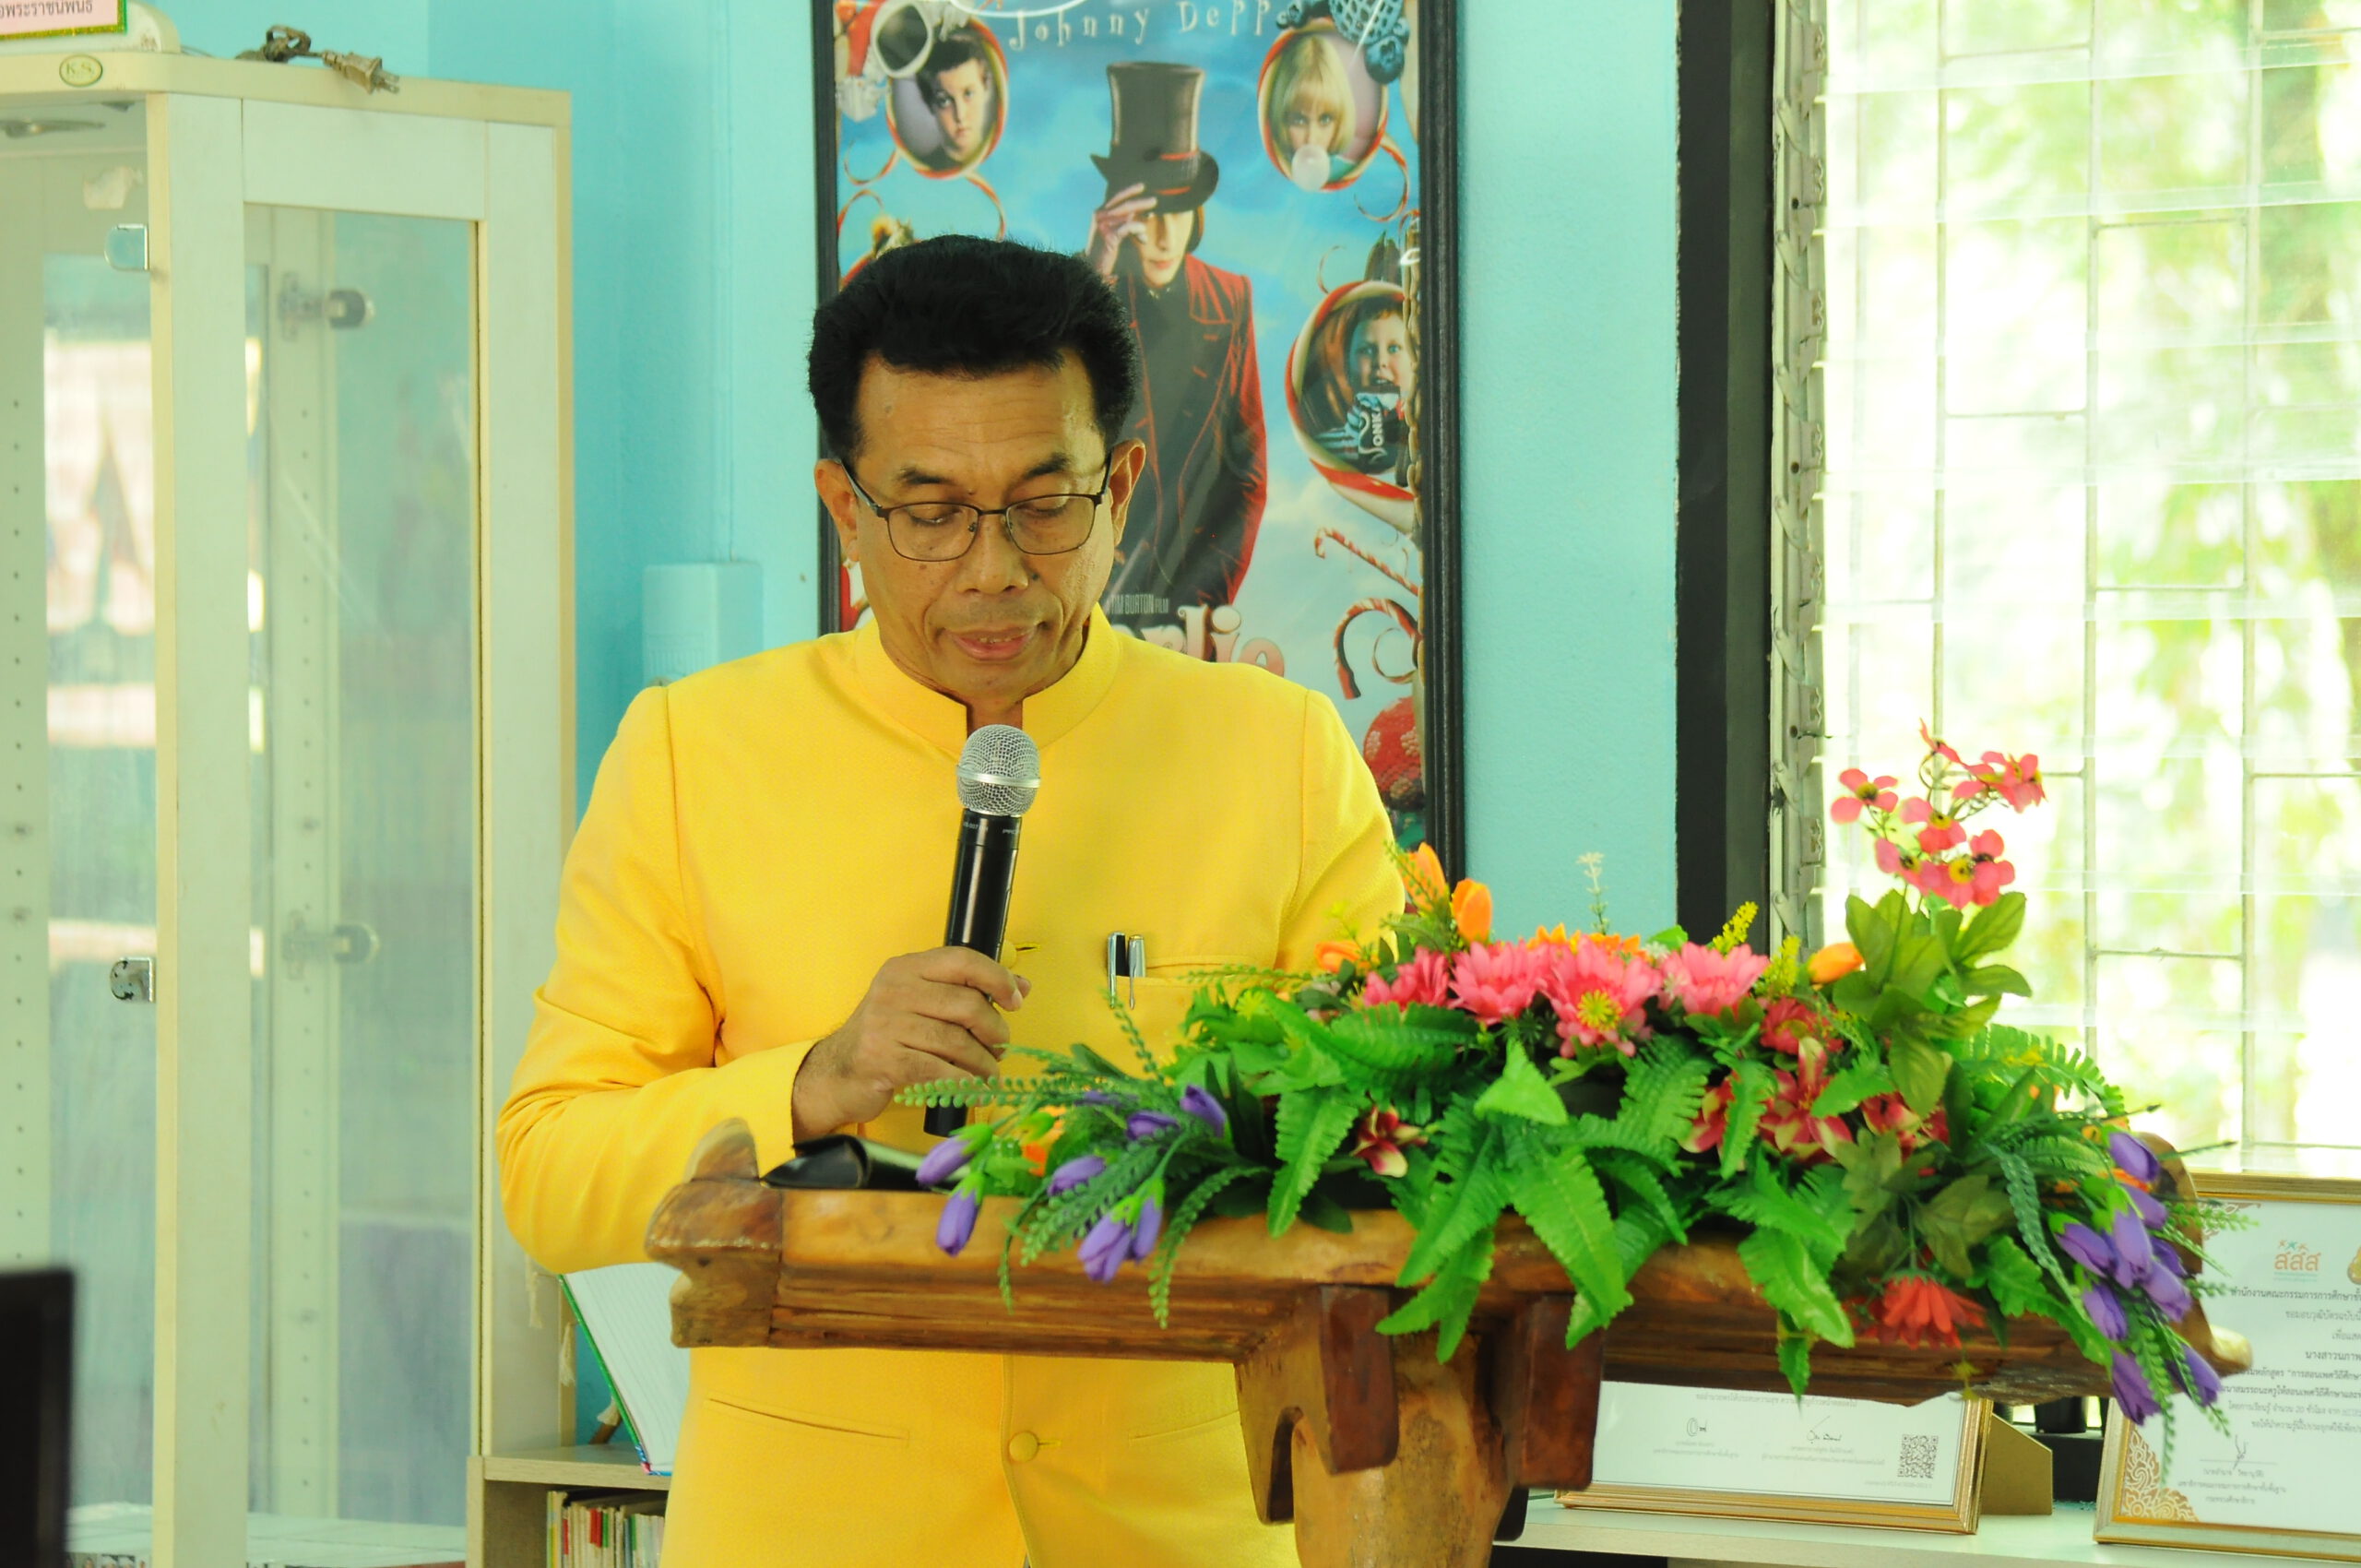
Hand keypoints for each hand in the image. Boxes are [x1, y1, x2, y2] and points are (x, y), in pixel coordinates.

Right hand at [791, 947, 1028, 1140]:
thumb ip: (967, 991)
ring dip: (983, 1062)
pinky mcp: (884, 1060)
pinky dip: (964, 1082)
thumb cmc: (888, 1037)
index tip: (1017, 1000)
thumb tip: (1022, 987)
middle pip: (966, 1005)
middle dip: (994, 1030)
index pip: (962, 960)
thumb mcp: (921, 1004)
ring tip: (990, 1073)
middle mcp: (894, 990)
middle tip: (1001, 1047)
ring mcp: (886, 1025)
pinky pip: (939, 1070)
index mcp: (907, 968)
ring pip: (956, 1042)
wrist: (838, 1073)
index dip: (997, 978)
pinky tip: (973, 1088)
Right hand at [1085, 182, 1154, 276]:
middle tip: (1154, 199)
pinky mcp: (1109, 237)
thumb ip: (1129, 223)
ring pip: (1126, 214)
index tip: (1142, 186)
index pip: (1117, 198)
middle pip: (1123, 204)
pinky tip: (1143, 232)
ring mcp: (1103, 226)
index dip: (1129, 191)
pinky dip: (1136, 228)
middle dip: (1140, 201)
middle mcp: (1100, 216)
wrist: (1095, 268)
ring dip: (1141, 211)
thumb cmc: (1107, 251)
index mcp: (1101, 213)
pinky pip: (1126, 228)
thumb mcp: (1118, 234)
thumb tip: (1147, 217)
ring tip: (1153, 212)